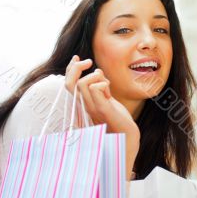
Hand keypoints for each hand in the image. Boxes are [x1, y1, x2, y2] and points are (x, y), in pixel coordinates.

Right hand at [65, 55, 139, 178]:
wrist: (127, 138)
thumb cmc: (118, 119)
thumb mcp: (108, 99)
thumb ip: (101, 87)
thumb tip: (97, 71)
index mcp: (84, 104)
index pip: (69, 85)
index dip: (70, 70)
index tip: (78, 58)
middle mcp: (84, 107)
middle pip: (71, 83)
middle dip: (77, 67)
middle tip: (89, 62)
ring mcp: (92, 110)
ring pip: (83, 84)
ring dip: (96, 77)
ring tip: (107, 86)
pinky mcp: (103, 111)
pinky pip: (95, 90)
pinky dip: (103, 84)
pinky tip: (110, 93)